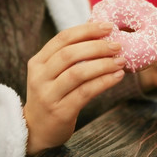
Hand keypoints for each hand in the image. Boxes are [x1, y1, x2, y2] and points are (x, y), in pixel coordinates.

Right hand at [23, 22, 124, 154]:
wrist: (36, 130)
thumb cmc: (52, 95)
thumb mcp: (52, 73)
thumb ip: (69, 57)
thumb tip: (101, 36)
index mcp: (38, 62)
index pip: (63, 38)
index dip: (86, 30)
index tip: (108, 26)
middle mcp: (40, 77)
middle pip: (69, 54)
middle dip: (97, 46)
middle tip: (117, 45)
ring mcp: (48, 95)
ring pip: (78, 73)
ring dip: (103, 64)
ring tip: (120, 61)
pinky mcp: (60, 111)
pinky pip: (85, 92)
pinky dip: (104, 82)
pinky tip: (117, 76)